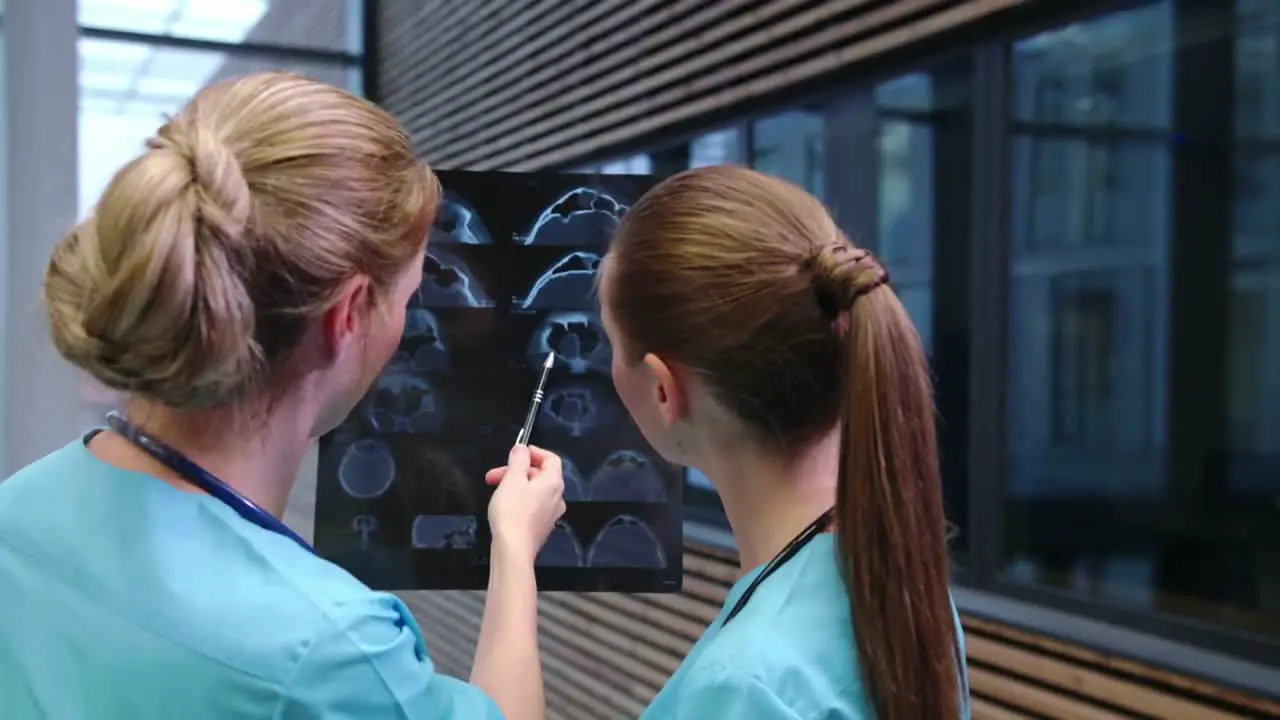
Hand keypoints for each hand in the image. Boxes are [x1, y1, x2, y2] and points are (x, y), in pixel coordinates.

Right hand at [485, 445, 565, 561]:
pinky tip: (503, 505)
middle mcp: (557, 498)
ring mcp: (550, 514)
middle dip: (516, 470)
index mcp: (553, 483)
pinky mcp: (541, 527)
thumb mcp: (512, 479)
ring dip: (515, 485)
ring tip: (495, 488)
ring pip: (534, 491)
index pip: (551, 459)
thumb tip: (522, 449)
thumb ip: (518, 460)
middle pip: (540, 475)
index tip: (518, 452)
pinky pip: (532, 506)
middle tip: (494, 475)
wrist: (513, 550)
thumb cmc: (512, 512)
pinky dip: (519, 499)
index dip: (535, 452)